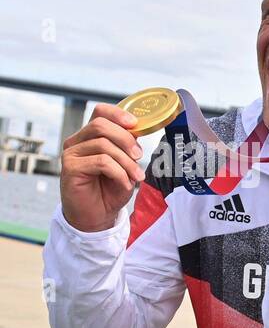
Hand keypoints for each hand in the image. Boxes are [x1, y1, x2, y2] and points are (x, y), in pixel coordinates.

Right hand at [59, 103, 145, 232]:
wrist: (98, 215)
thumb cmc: (111, 188)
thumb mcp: (125, 164)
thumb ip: (127, 146)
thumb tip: (138, 130)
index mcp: (90, 136)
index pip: (100, 112)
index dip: (118, 114)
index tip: (135, 124)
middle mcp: (77, 141)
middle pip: (101, 125)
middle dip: (125, 139)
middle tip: (139, 155)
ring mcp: (71, 154)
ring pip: (103, 145)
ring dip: (126, 162)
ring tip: (136, 176)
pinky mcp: (70, 168)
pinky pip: (101, 162)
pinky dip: (119, 173)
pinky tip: (124, 184)